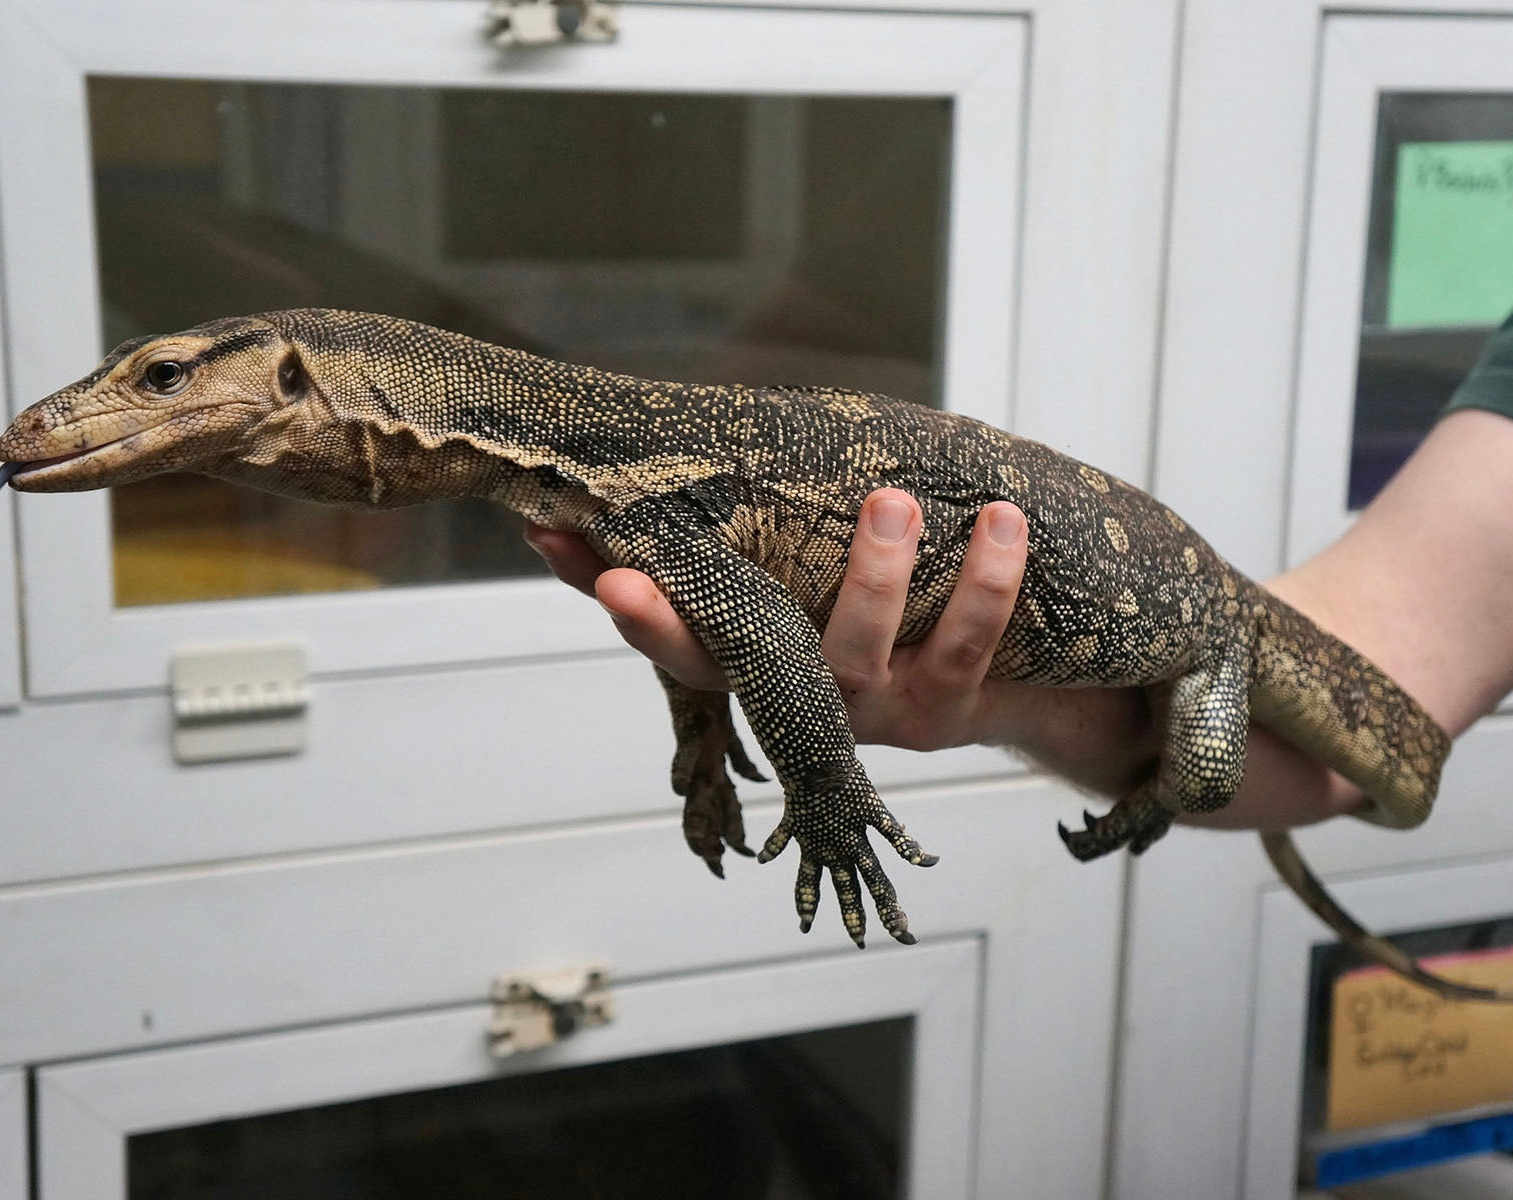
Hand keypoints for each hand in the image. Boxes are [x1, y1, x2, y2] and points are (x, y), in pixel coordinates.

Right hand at [525, 489, 1037, 748]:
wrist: (1004, 682)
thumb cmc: (873, 611)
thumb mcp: (790, 579)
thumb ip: (706, 542)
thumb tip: (565, 514)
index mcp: (750, 661)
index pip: (669, 642)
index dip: (630, 613)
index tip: (596, 567)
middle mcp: (797, 697)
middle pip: (741, 662)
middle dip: (729, 602)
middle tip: (701, 533)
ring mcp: (870, 710)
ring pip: (855, 654)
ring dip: (873, 575)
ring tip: (894, 499)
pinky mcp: (945, 705)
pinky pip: (964, 646)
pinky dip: (986, 584)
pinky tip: (1001, 521)